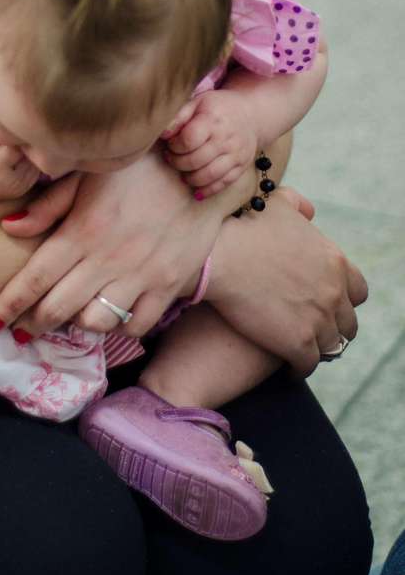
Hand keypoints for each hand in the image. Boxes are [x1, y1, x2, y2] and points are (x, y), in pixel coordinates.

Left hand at [0, 149, 228, 338]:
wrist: (200, 169)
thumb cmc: (138, 166)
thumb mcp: (89, 174)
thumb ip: (48, 204)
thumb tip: (9, 228)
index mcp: (83, 230)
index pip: (35, 278)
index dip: (8, 305)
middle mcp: (108, 258)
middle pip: (58, 307)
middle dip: (33, 323)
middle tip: (21, 330)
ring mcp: (141, 275)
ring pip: (96, 322)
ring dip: (75, 325)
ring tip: (66, 318)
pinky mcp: (168, 285)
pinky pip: (138, 324)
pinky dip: (119, 327)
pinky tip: (107, 316)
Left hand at [164, 89, 257, 196]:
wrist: (251, 114)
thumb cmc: (218, 108)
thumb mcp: (198, 102)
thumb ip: (178, 116)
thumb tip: (163, 134)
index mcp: (212, 120)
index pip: (188, 140)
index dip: (174, 146)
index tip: (170, 144)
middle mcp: (226, 139)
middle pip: (195, 160)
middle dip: (177, 163)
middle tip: (172, 158)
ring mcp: (236, 154)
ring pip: (208, 175)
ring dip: (190, 178)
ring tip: (183, 172)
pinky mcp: (242, 166)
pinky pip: (223, 183)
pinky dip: (208, 190)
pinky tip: (197, 191)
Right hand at [207, 187, 367, 375]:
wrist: (218, 257)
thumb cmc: (243, 228)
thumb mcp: (277, 206)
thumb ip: (298, 205)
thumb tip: (309, 211)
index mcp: (334, 262)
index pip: (357, 289)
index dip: (344, 298)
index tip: (327, 301)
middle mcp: (333, 292)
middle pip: (347, 321)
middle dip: (335, 326)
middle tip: (316, 329)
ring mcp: (318, 320)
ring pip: (332, 346)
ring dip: (320, 349)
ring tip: (305, 351)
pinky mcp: (297, 343)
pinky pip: (308, 365)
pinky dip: (301, 368)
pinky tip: (289, 368)